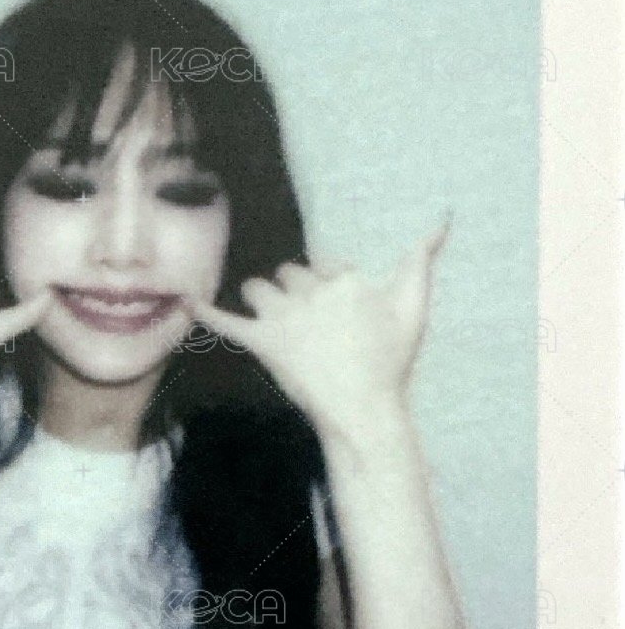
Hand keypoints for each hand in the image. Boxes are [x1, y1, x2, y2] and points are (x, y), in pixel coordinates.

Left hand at [187, 216, 451, 444]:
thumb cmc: (391, 361)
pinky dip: (204, 311)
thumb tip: (443, 218)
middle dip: (295, 292)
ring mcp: (284, 318)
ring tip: (273, 319)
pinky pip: (227, 322)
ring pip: (259, 289)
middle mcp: (311, 292)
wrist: (363, 410)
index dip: (328, 285)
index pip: (324, 264)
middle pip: (289, 275)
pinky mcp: (263, 344)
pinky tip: (185, 300)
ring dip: (262, 299)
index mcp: (344, 280)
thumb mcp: (414, 306)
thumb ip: (422, 258)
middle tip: (309, 325)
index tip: (337, 311)